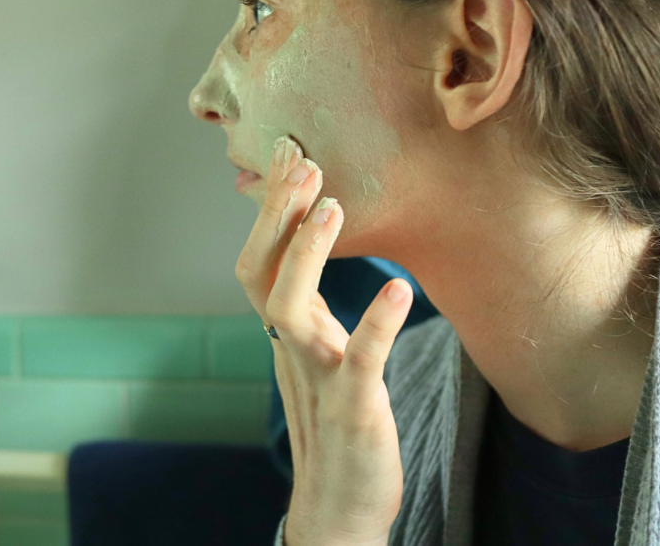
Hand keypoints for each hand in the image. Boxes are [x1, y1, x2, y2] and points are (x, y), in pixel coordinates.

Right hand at [235, 136, 411, 545]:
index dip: (272, 209)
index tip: (292, 154)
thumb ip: (313, 308)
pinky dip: (373, 325)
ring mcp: (317, 377)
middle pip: (262, 272)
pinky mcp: (353, 409)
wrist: (339, 505)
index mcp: (288, 333)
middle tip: (303, 160)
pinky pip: (358, 362)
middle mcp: (291, 348)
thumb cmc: (337, 423)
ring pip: (289, 308)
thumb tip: (310, 256)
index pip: (262, 261)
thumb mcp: (323, 353)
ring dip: (307, 253)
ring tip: (333, 205)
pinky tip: (397, 291)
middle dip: (278, 214)